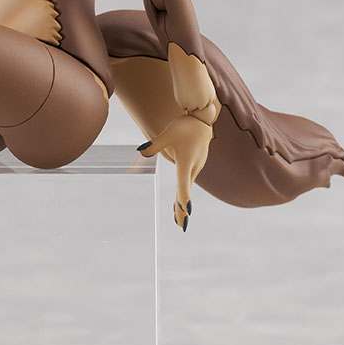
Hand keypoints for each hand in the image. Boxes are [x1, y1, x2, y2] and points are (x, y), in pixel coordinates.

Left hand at [138, 113, 213, 231]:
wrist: (202, 118)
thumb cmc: (184, 126)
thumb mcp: (167, 134)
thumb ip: (155, 144)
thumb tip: (140, 151)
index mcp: (186, 162)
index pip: (184, 184)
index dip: (183, 199)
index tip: (185, 213)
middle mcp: (193, 166)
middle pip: (186, 190)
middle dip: (182, 209)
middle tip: (180, 226)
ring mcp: (196, 165)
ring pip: (187, 185)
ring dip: (183, 201)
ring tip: (179, 218)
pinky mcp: (196, 163)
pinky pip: (188, 180)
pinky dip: (185, 191)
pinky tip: (181, 199)